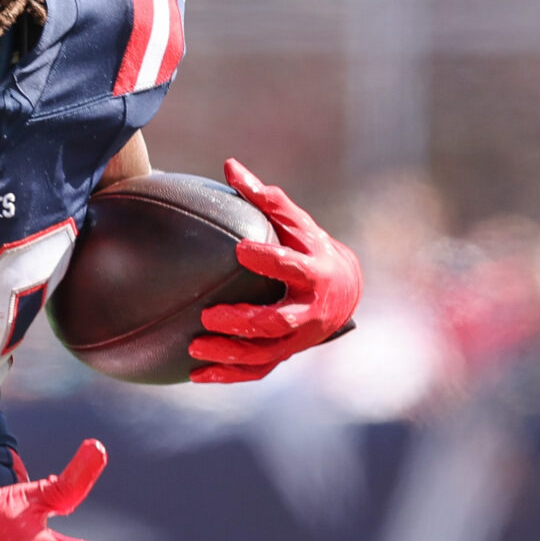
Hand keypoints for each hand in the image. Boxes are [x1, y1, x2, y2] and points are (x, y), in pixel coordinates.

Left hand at [188, 158, 362, 384]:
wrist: (344, 289)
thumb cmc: (311, 248)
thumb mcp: (297, 222)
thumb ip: (265, 198)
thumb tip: (229, 165)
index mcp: (314, 273)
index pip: (293, 267)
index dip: (270, 260)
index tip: (242, 251)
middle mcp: (309, 310)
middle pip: (278, 321)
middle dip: (245, 321)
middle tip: (210, 315)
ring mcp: (299, 338)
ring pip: (266, 353)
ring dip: (230, 354)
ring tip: (194, 346)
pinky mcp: (286, 354)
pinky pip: (257, 370)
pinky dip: (228, 375)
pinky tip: (194, 375)